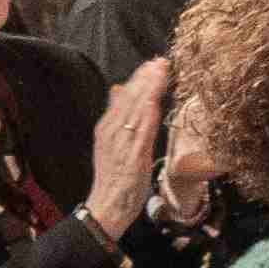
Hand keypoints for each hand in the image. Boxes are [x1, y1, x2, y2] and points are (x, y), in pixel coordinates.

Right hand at [85, 54, 177, 235]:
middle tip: (162, 61)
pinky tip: (155, 103)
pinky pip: (141, 133)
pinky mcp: (132, 158)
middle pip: (130, 99)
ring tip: (162, 74)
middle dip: (147, 79)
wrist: (107, 206)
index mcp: (106, 127)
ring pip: (136, 112)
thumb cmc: (113, 176)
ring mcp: (121, 145)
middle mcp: (111, 132)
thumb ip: (116, 115)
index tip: (153, 64)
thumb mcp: (110, 141)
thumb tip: (117, 89)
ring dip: (150, 91)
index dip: (139, 78)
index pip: (124, 95)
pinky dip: (148, 117)